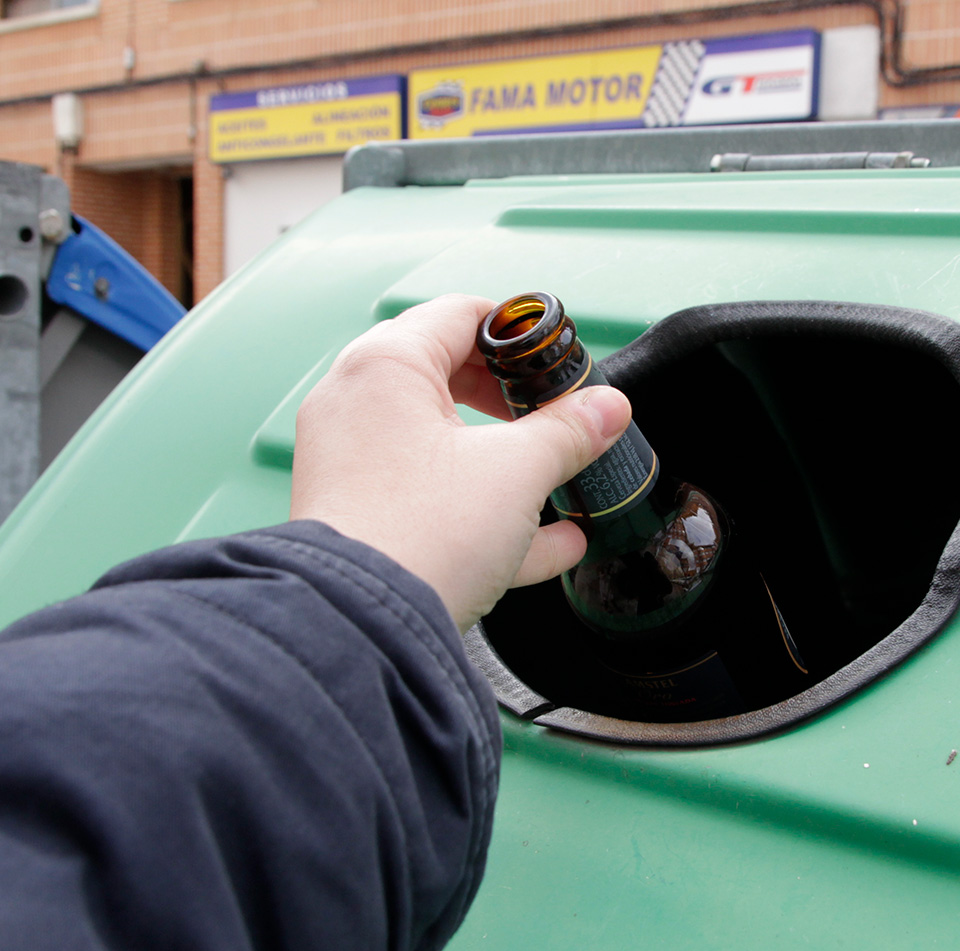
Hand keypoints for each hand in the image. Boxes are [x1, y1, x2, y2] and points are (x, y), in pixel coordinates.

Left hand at [291, 294, 630, 632]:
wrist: (362, 627)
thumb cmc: (421, 532)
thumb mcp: (517, 472)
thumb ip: (569, 432)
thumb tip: (607, 409)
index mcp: (386, 367)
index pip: (460, 315)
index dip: (519, 333)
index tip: (556, 359)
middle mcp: (357, 406)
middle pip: (447, 376)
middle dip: (513, 400)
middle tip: (556, 415)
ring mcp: (352, 464)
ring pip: (442, 446)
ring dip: (506, 462)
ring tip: (559, 479)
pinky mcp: (360, 518)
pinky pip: (431, 499)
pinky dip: (484, 510)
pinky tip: (552, 543)